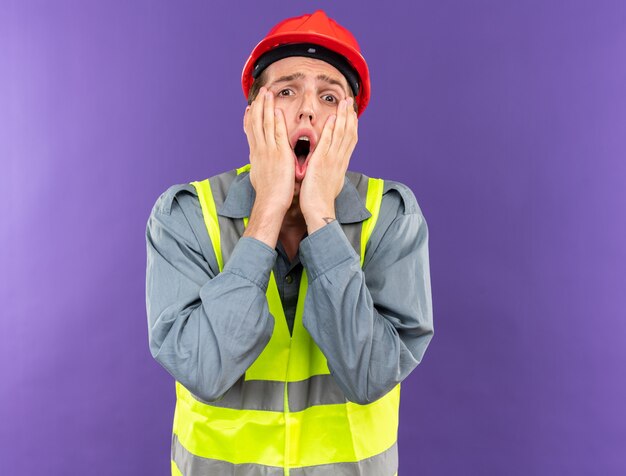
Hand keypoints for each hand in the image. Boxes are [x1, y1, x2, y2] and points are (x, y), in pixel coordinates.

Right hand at [242, 87, 293, 246]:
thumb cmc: (268, 194)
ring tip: (267, 93)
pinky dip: (276, 121)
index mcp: (256, 155)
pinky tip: (276, 109)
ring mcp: (269, 151)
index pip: (251, 132)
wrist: (270, 202)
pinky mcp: (280, 154)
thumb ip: (260, 166)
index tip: (250, 107)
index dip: (250, 118)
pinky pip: (277, 133)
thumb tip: (257, 164)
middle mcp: (260, 150)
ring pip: (265, 124)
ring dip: (266, 107)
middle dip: (258, 106)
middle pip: (256, 123)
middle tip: (260, 93)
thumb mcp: (260, 176)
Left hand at [299, 97, 357, 232]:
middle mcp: (340, 159)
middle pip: (349, 133)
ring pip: (341, 134)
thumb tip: (331, 165)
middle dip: (350, 116)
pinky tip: (332, 118)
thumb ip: (330, 169)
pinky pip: (328, 143)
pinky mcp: (322, 162)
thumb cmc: (320, 198)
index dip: (352, 124)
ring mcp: (332, 160)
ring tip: (344, 103)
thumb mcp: (329, 180)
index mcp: (341, 163)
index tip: (351, 113)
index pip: (350, 140)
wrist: (319, 209)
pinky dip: (331, 130)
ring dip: (343, 117)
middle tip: (350, 101)